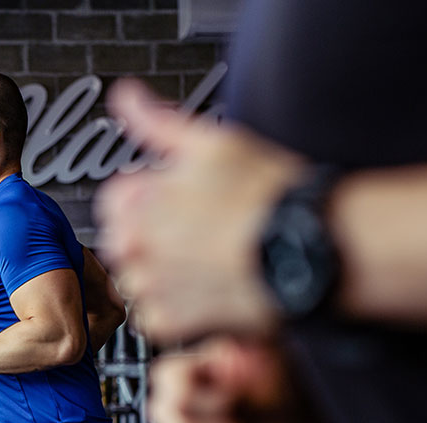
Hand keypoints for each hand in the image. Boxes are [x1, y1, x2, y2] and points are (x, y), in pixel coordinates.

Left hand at [94, 79, 305, 343]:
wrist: (314, 250)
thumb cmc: (270, 198)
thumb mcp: (213, 143)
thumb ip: (157, 122)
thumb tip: (125, 95)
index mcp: (135, 204)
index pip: (113, 201)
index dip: (148, 197)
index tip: (177, 201)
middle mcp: (135, 249)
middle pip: (124, 241)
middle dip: (152, 236)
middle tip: (200, 232)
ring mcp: (151, 288)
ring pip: (137, 280)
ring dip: (161, 275)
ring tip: (207, 262)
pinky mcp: (171, 323)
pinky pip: (155, 317)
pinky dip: (176, 309)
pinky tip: (206, 290)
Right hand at [147, 336, 293, 422]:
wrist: (291, 414)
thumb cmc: (277, 382)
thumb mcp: (256, 350)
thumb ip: (227, 345)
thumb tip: (211, 343)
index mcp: (179, 376)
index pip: (169, 386)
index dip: (207, 397)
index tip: (232, 397)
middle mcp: (169, 410)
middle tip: (240, 421)